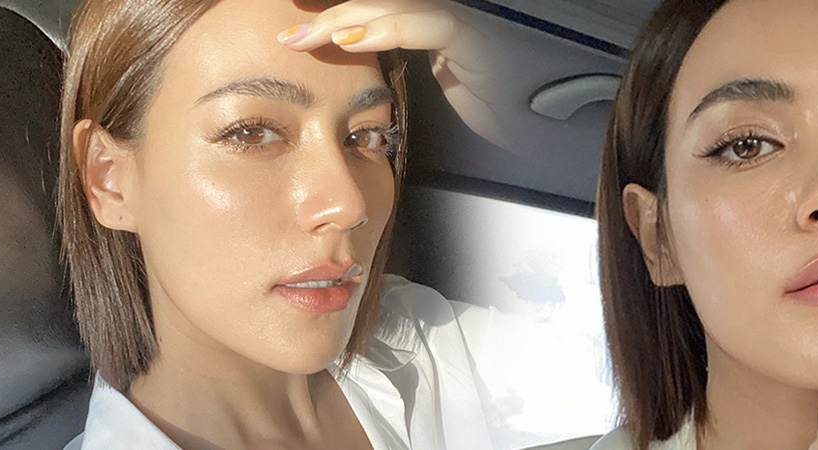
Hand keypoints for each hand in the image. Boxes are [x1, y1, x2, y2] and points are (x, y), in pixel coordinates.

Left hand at [279, 0, 509, 149]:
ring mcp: (460, 24)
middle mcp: (443, 17)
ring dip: (346, 18)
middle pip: (381, 1)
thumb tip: (341, 57)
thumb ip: (390, 65)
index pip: (376, 8)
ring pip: (399, 4)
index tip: (294, 25)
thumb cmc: (479, 116)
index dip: (336, 11)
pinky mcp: (476, 41)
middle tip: (289, 31)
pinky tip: (353, 42)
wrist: (528, 139)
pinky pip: (430, 24)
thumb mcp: (421, 88)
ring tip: (307, 37)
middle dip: (330, 9)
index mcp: (426, 23)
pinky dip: (388, 29)